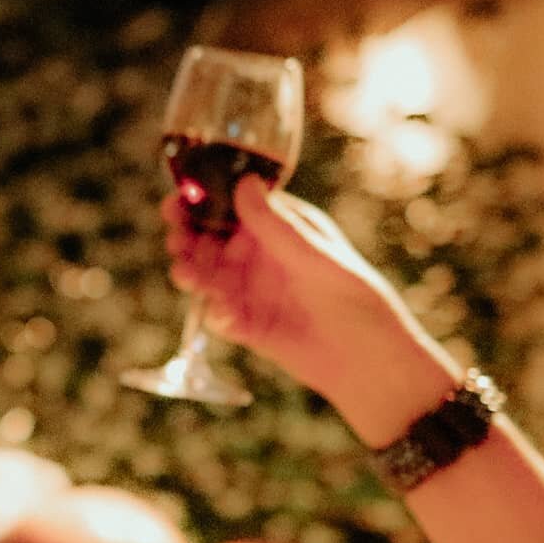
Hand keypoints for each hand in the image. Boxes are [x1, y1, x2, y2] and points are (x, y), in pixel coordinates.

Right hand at [163, 179, 453, 441]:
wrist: (367, 359)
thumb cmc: (355, 296)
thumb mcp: (315, 257)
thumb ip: (276, 227)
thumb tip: (244, 183)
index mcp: (279, 228)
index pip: (232, 207)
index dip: (201, 203)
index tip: (176, 202)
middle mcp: (260, 256)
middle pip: (209, 241)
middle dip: (186, 239)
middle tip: (176, 242)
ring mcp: (250, 290)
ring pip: (207, 277)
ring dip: (191, 274)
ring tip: (186, 277)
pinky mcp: (246, 325)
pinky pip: (219, 315)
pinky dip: (216, 314)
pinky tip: (225, 316)